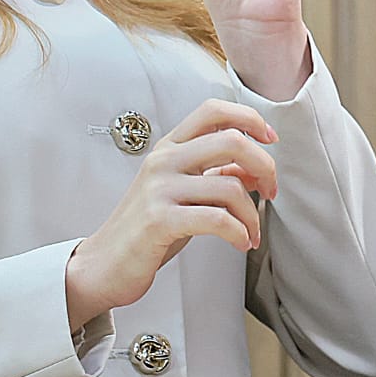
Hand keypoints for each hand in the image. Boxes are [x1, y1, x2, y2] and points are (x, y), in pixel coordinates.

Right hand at [64, 100, 278, 331]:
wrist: (104, 266)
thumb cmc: (146, 231)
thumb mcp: (183, 194)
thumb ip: (214, 175)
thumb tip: (254, 168)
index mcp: (169, 148)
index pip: (213, 110)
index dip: (249, 118)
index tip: (270, 139)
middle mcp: (163, 161)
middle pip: (231, 140)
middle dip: (264, 166)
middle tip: (271, 190)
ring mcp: (159, 189)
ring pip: (230, 186)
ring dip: (253, 214)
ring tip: (251, 233)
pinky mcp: (159, 220)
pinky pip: (217, 219)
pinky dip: (239, 233)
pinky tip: (240, 242)